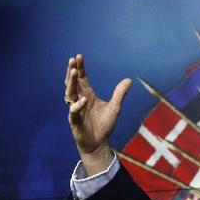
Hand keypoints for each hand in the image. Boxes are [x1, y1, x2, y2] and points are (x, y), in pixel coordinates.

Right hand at [64, 54, 131, 174]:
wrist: (99, 143)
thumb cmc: (104, 125)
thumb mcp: (115, 107)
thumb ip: (120, 94)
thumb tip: (129, 80)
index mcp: (88, 95)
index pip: (82, 79)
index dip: (80, 68)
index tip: (79, 57)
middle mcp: (80, 100)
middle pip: (73, 83)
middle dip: (72, 72)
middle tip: (72, 60)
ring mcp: (76, 110)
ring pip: (70, 94)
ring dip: (71, 84)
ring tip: (74, 73)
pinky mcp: (74, 121)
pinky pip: (74, 111)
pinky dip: (78, 105)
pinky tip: (83, 99)